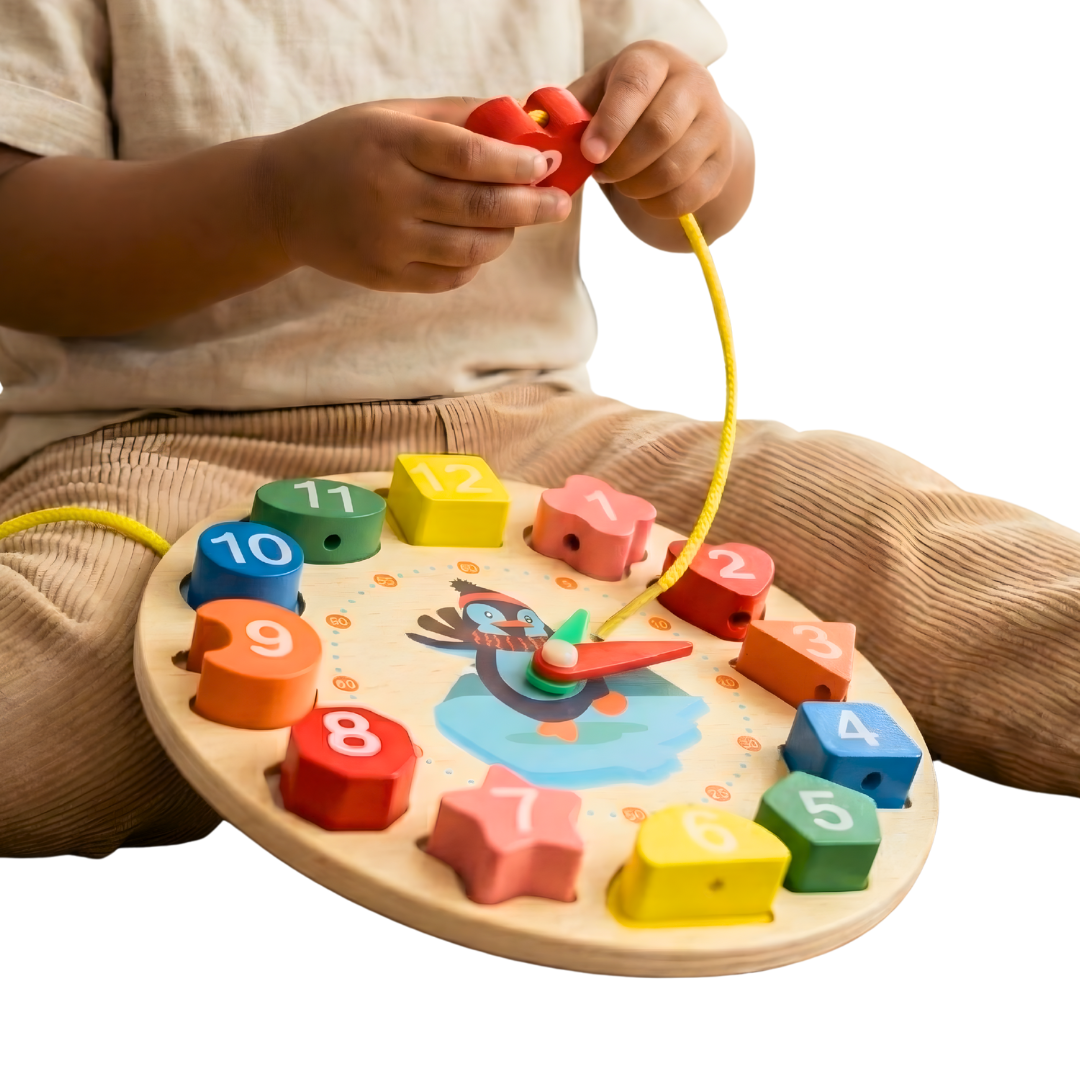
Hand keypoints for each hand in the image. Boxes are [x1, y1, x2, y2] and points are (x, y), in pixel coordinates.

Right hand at [261, 98, 572, 292]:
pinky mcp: (385, 277)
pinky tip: (478, 244)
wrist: (281, 199)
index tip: (546, 164)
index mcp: (392, 144)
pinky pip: (451, 277)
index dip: (517, 163)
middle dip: (532, 207)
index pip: (471, 156)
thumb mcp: (390, 115)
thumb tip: (521, 123)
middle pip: (481, 208)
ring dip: (506, 237)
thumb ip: (453, 118)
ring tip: (515, 221)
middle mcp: (389, 195)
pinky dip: (475, 263)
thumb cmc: (346, 147)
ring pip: (472, 249)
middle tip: (560, 204)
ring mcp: (387, 242)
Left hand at [569, 41, 752, 245]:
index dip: (611, 123)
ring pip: (674, 169)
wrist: (682, 125)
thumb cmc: (623, 111)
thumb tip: (532, 129)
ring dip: (637, 188)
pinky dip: (657, 206)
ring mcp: (715, 123)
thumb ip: (567, 114)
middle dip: (622, 164)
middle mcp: (693, 83)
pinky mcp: (723, 163)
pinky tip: (645, 197)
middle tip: (602, 172)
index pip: (635, 85)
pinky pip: (687, 198)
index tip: (591, 154)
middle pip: (660, 131)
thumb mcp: (594, 98)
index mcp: (653, 61)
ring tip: (623, 184)